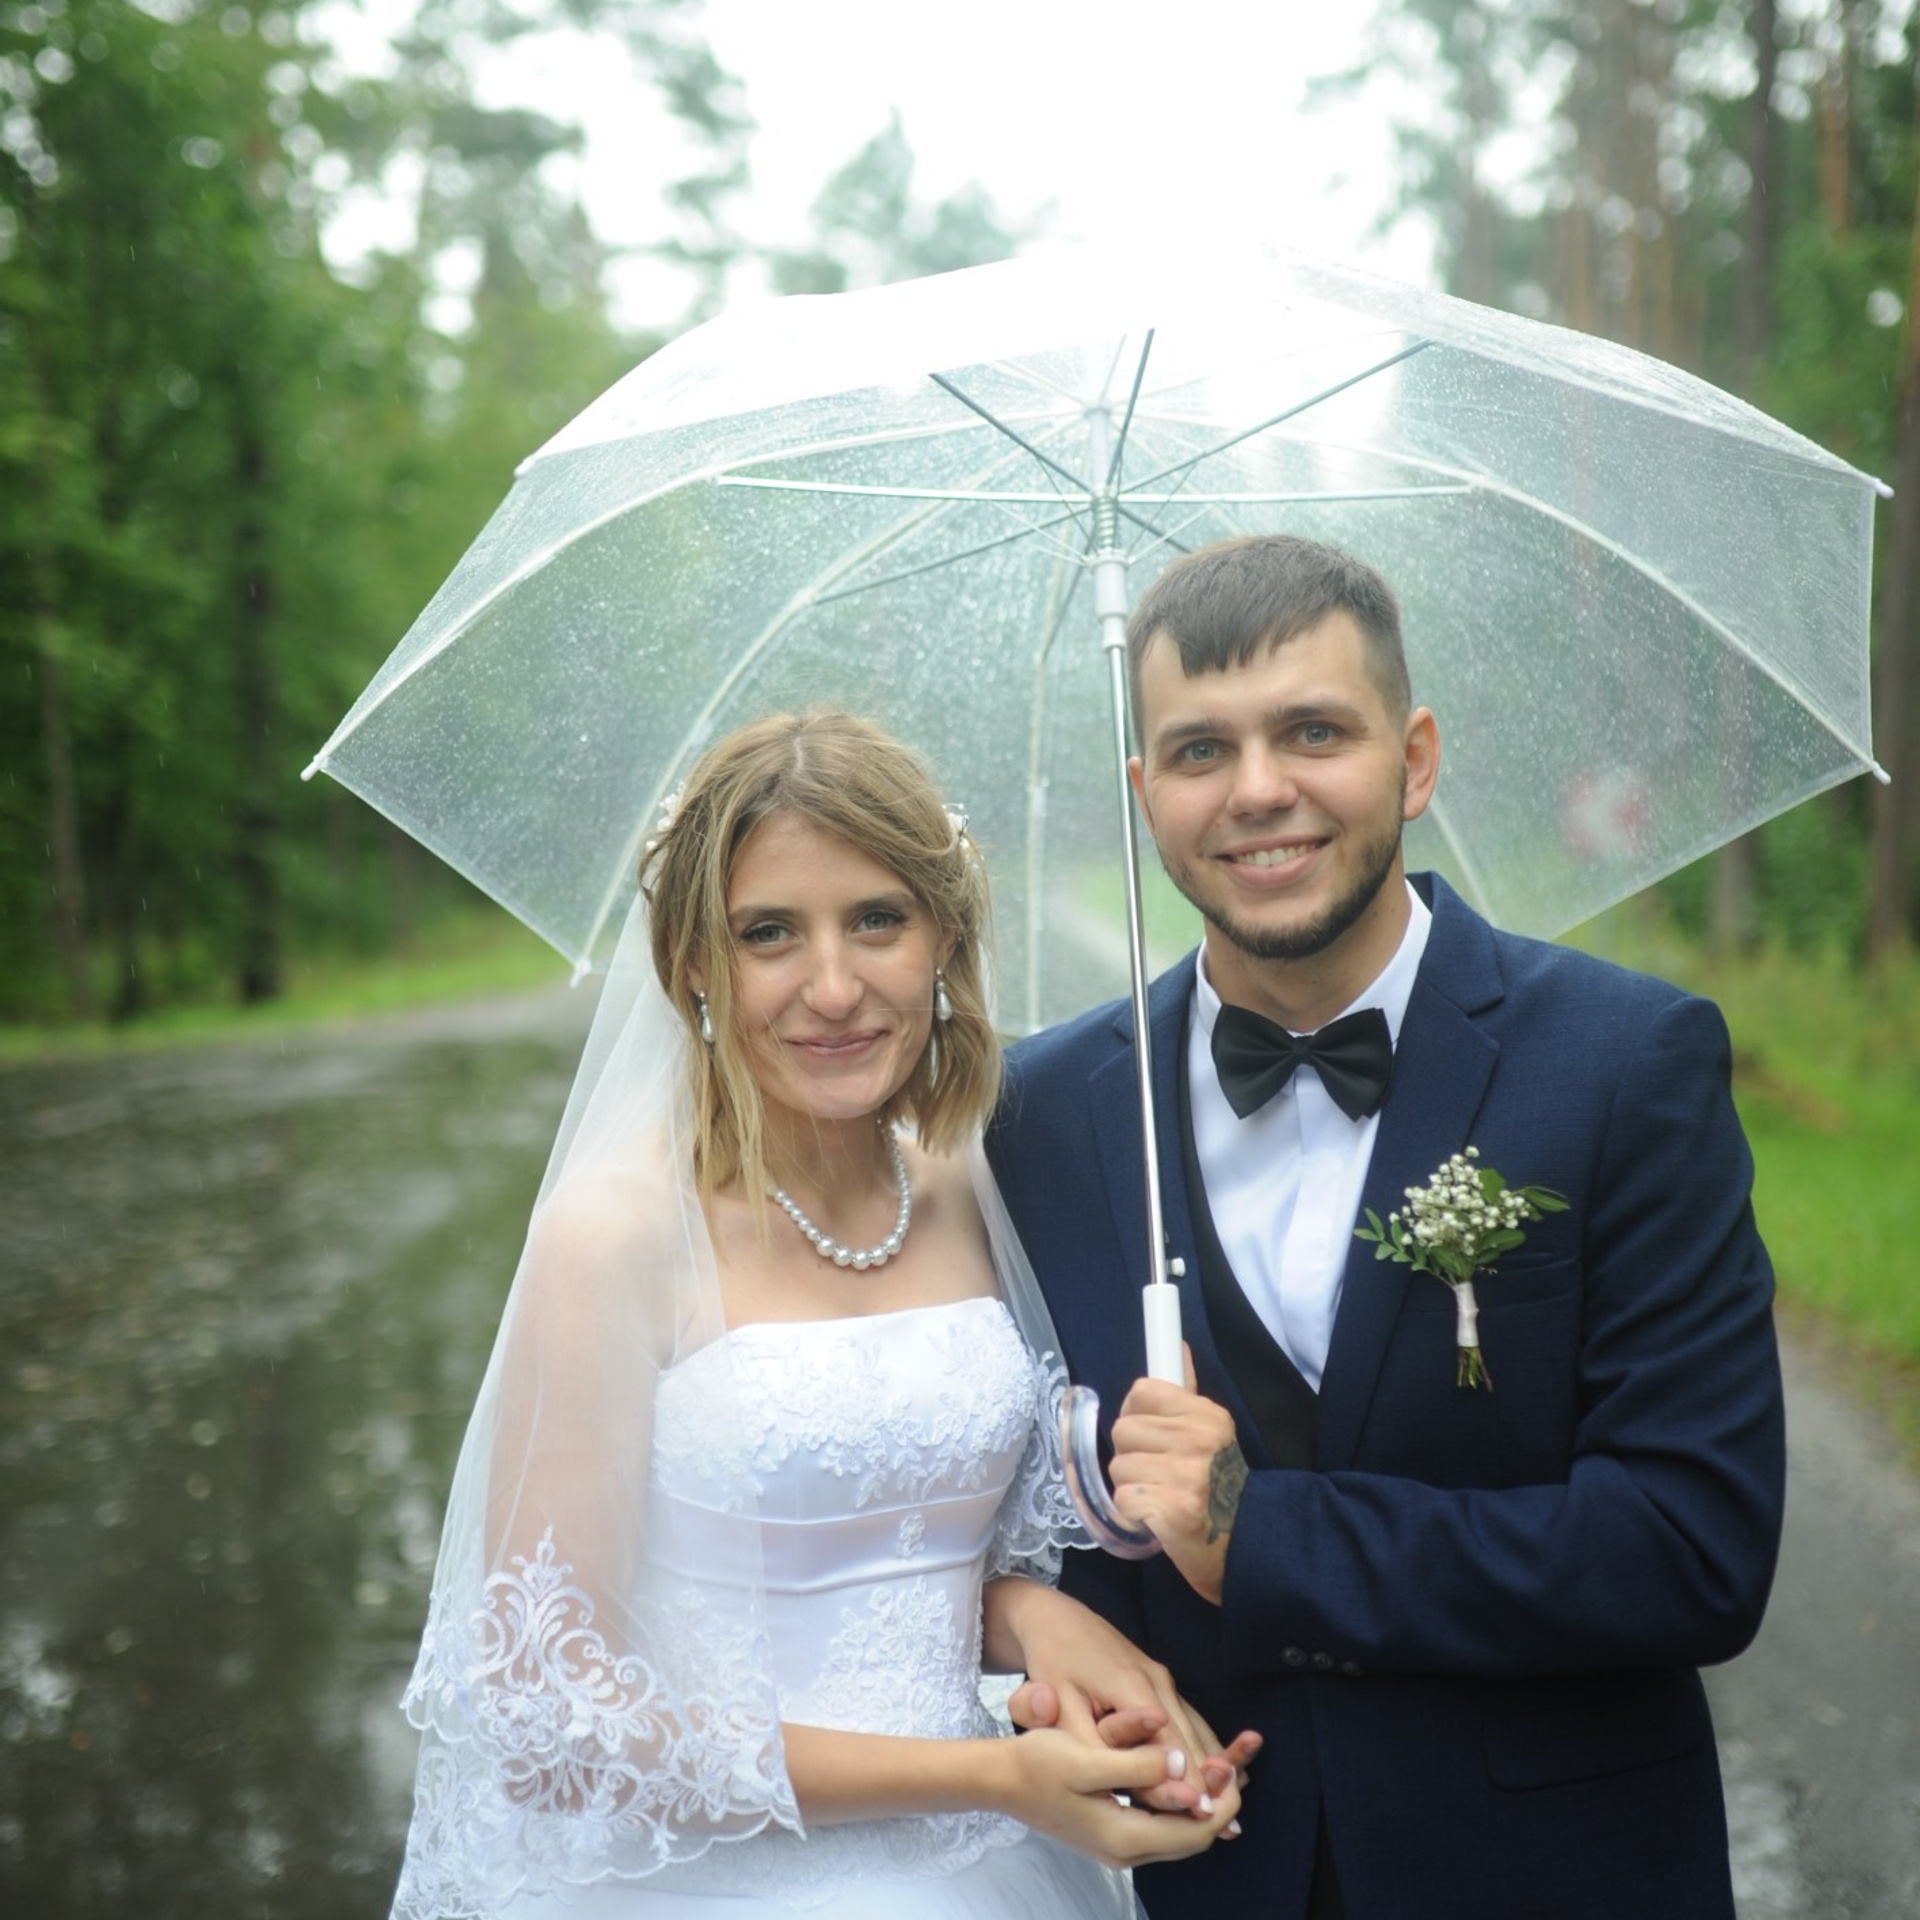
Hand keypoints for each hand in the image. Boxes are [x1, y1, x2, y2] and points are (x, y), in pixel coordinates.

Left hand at [994, 1580, 1256, 1814]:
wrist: (1056, 1618)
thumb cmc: (1053, 1662)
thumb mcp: (1058, 1702)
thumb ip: (1081, 1740)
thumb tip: (1098, 1768)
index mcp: (1133, 1685)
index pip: (1168, 1741)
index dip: (1186, 1780)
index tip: (1203, 1817)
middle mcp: (1158, 1682)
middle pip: (1190, 1738)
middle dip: (1209, 1782)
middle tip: (1227, 1827)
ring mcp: (1163, 1680)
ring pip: (1194, 1729)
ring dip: (1213, 1768)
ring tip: (1230, 1814)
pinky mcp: (1161, 1684)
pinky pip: (1188, 1720)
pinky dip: (1205, 1749)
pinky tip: (1222, 1777)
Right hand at [995, 1727, 1241, 1868]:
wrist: (1001, 1780)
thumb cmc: (1039, 1764)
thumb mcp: (1087, 1757)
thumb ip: (1138, 1765)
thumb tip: (1183, 1768)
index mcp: (1123, 1837)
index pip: (1193, 1832)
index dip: (1219, 1801)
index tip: (1232, 1767)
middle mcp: (1126, 1851)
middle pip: (1190, 1836)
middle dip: (1216, 1802)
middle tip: (1231, 1764)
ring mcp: (1119, 1846)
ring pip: (1178, 1831)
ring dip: (1200, 1801)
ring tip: (1214, 1765)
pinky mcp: (1113, 1832)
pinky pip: (1161, 1824)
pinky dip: (1180, 1802)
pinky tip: (1183, 1774)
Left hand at [1109, 1347, 1244, 1604]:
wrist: (1246, 1543)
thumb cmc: (1220, 1485)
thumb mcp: (1211, 1431)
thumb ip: (1186, 1393)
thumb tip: (1177, 1345)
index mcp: (1206, 1415)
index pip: (1141, 1392)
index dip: (1136, 1414)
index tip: (1150, 1436)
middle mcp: (1197, 1440)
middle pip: (1122, 1431)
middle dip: (1131, 1454)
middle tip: (1156, 1473)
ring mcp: (1186, 1476)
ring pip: (1118, 1467)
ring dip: (1130, 1486)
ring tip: (1158, 1495)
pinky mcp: (1172, 1511)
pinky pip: (1123, 1499)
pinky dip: (1132, 1512)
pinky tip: (1155, 1516)